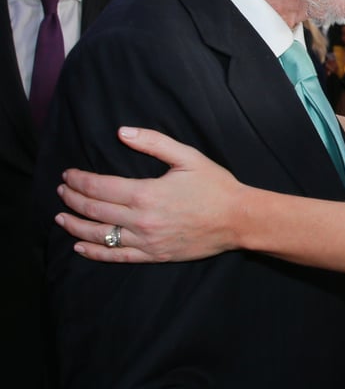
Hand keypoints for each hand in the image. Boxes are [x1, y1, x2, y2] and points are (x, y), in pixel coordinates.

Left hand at [55, 127, 243, 262]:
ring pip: (100, 235)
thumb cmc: (216, 186)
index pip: (99, 186)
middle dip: (72, 199)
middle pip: (94, 209)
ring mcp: (147, 240)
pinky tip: (80, 247)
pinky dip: (95, 253)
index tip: (68, 174)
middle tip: (61, 190)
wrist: (238, 219)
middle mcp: (141, 220)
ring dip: (75, 226)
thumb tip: (121, 132)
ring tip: (61, 217)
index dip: (78, 180)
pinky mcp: (154, 255)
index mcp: (146, 193)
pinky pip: (117, 256)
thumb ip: (153, 142)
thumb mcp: (187, 156)